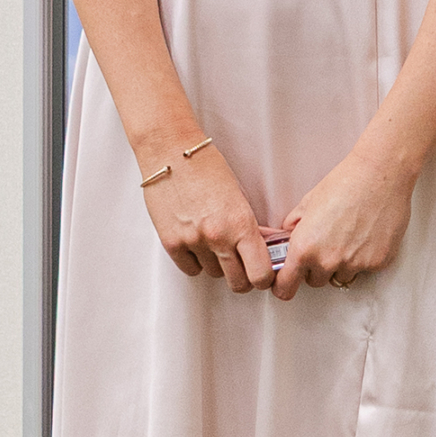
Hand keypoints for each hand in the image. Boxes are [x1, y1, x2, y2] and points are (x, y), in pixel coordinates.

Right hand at [142, 141, 274, 293]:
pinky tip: (198, 245)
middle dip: (244, 278)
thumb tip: (261, 248)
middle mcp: (218, 237)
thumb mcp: (239, 196)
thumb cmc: (206, 167)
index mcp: (241, 224)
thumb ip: (249, 226)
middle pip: (238, 283)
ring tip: (216, 243)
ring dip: (218, 265)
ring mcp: (193, 242)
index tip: (262, 273)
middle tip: (243, 267)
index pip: (260, 273)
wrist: (171, 153)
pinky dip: (196, 262)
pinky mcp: (171, 243)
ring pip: (214, 274)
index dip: (264, 277)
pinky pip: (191, 269)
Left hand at [274, 149, 416, 299]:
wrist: (380, 175)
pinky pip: (365, 269)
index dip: (285, 286)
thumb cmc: (345, 183)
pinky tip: (366, 235)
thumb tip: (290, 237)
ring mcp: (354, 264)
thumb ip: (294, 226)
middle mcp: (328, 261)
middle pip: (316, 281)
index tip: (287, 284)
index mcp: (304, 248)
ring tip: (349, 237)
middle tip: (326, 244)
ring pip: (342, 276)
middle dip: (317, 268)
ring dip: (342, 264)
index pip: (286, 287)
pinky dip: (364, 257)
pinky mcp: (378, 262)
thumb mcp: (308, 203)